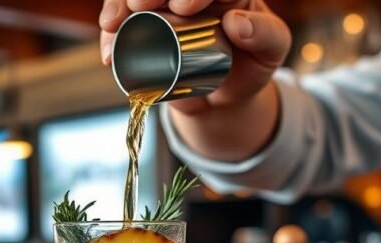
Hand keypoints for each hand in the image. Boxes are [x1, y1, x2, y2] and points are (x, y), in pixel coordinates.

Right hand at [99, 0, 290, 114]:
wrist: (226, 94)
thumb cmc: (252, 64)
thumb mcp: (272, 51)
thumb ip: (265, 35)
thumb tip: (235, 23)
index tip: (183, 6)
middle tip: (139, 5)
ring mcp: (162, 8)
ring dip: (119, 6)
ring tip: (114, 25)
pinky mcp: (144, 28)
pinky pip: (122, 23)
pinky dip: (112, 37)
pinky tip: (109, 52)